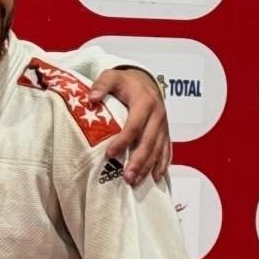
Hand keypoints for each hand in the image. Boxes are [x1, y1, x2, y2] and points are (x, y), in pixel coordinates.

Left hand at [88, 68, 170, 184]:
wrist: (144, 80)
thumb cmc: (124, 81)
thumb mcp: (111, 77)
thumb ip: (101, 85)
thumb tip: (91, 97)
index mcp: (145, 102)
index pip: (134, 125)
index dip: (123, 140)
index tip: (110, 154)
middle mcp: (158, 114)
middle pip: (149, 141)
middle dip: (138, 161)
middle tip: (127, 177)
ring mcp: (164, 124)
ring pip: (158, 149)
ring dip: (148, 166)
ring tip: (136, 182)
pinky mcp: (165, 131)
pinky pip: (166, 149)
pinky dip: (162, 164)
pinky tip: (156, 177)